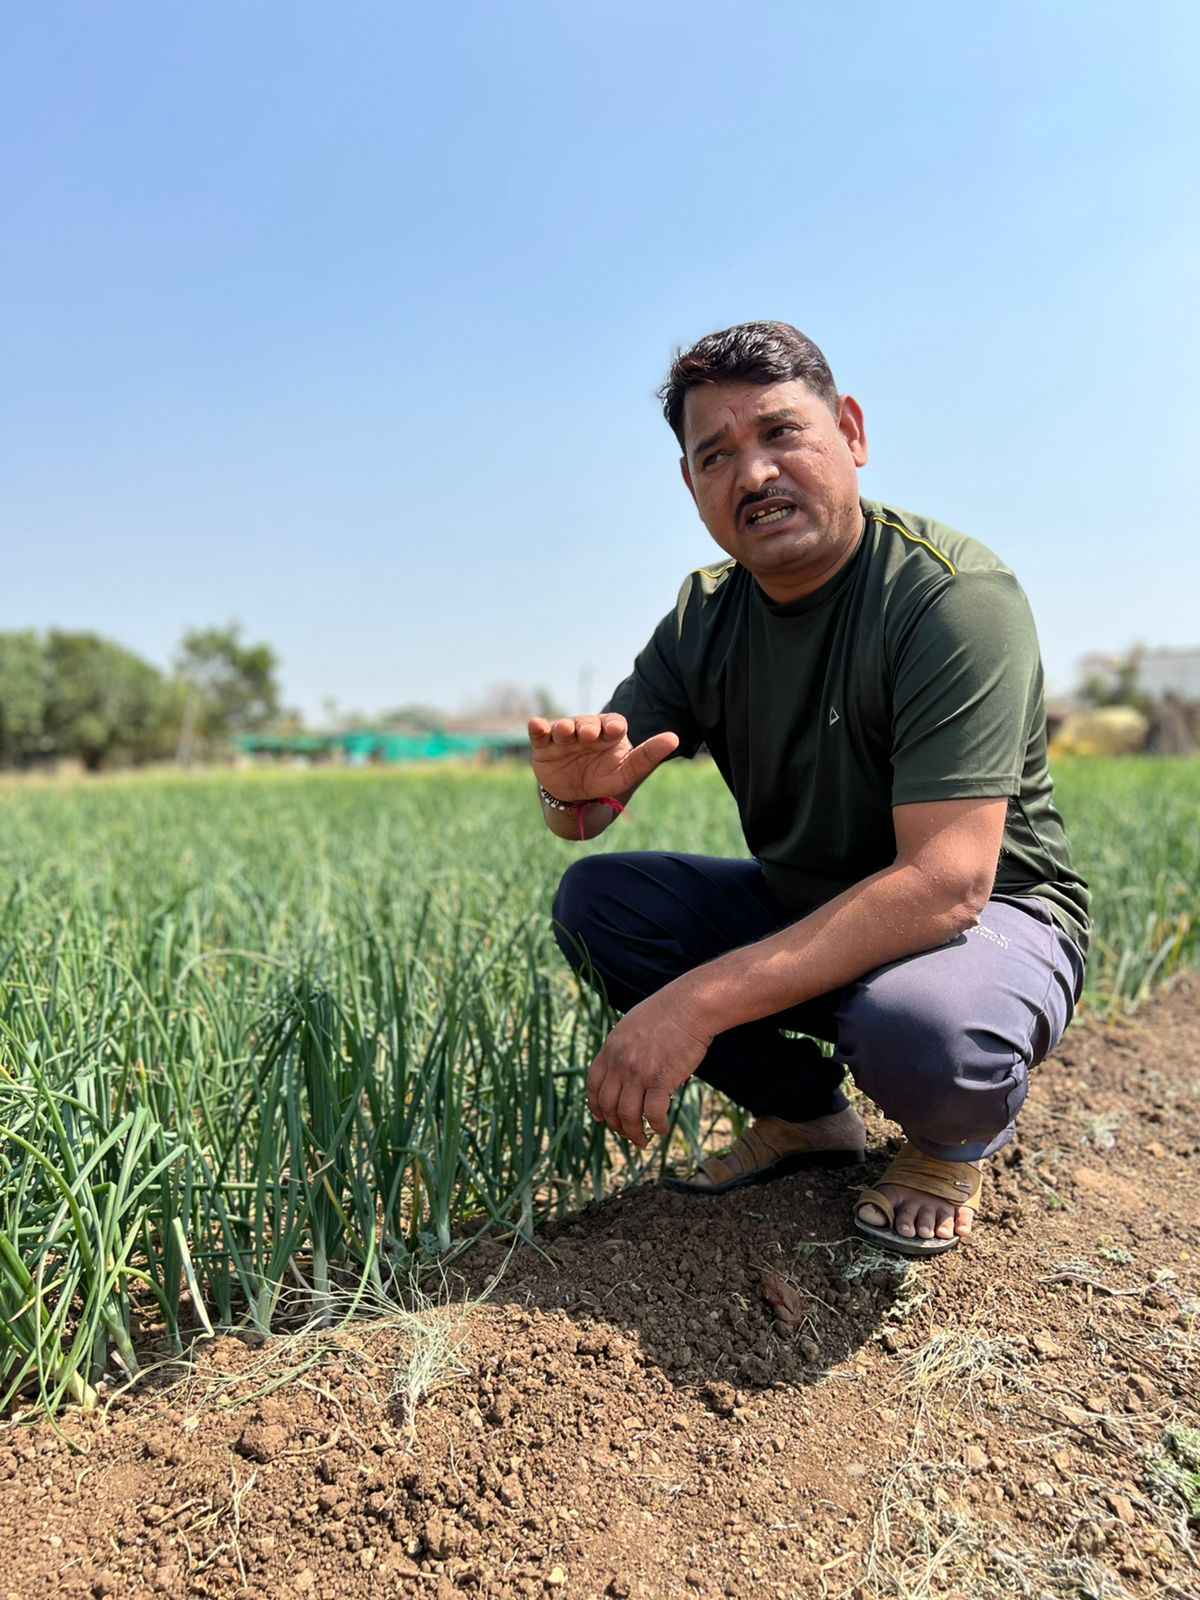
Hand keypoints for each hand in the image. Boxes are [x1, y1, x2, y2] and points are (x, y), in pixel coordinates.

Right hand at [527, 713, 678, 802]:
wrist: (576, 797)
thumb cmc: (605, 779)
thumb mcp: (627, 772)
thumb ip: (648, 756)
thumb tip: (674, 738)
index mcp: (608, 733)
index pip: (613, 723)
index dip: (613, 725)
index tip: (614, 730)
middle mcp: (586, 730)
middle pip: (587, 723)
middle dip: (587, 727)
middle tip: (589, 734)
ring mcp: (564, 737)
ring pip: (563, 726)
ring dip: (564, 727)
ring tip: (565, 732)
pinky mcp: (543, 745)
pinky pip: (539, 733)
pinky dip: (537, 727)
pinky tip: (536, 725)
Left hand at [586, 988, 711, 1146]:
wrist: (690, 1006)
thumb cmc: (669, 1013)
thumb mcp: (633, 1025)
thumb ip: (624, 1047)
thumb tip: (624, 1068)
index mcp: (611, 1048)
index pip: (593, 1084)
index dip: (595, 1105)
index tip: (600, 1118)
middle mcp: (620, 1062)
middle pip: (608, 1105)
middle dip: (615, 1125)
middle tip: (627, 1134)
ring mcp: (639, 1072)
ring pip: (627, 1115)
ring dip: (633, 1133)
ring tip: (643, 1141)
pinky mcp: (661, 1080)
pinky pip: (652, 1114)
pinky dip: (656, 1126)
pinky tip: (661, 1129)